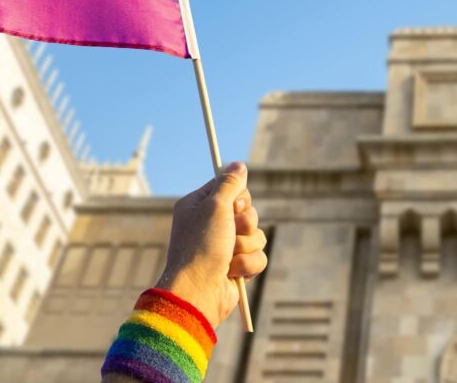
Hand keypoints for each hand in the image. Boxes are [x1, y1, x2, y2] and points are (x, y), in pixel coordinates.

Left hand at [154, 161, 266, 327]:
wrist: (198, 292)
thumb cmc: (201, 247)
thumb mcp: (215, 206)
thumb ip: (229, 183)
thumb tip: (239, 164)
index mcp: (199, 207)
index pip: (230, 189)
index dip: (239, 198)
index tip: (235, 205)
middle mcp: (211, 225)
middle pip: (248, 212)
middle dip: (246, 223)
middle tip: (232, 231)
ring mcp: (225, 247)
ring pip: (257, 235)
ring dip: (246, 245)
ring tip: (229, 256)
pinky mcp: (236, 267)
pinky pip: (258, 257)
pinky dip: (249, 264)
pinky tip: (232, 272)